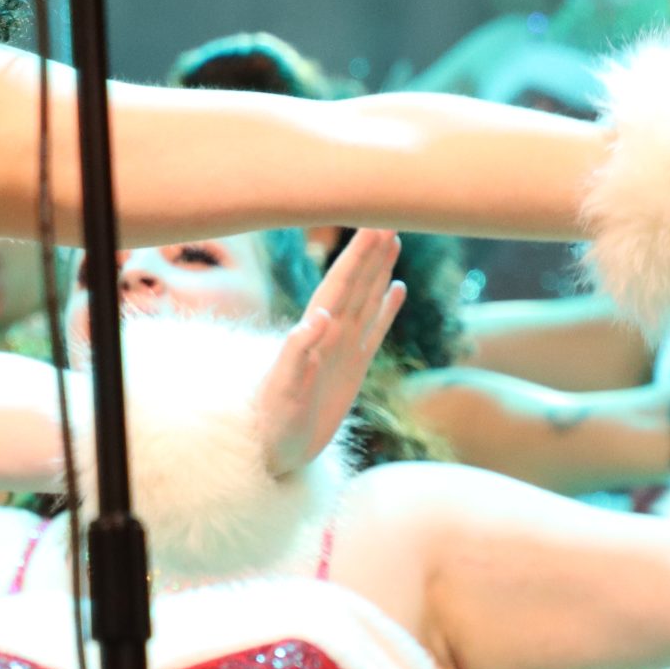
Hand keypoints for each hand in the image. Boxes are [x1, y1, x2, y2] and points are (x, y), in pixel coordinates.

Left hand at [257, 229, 406, 476]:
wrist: (273, 452)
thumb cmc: (271, 424)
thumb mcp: (281, 391)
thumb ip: (297, 354)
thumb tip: (318, 318)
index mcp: (313, 335)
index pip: (338, 286)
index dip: (354, 257)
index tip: (371, 225)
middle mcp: (328, 335)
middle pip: (353, 284)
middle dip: (368, 252)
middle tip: (389, 215)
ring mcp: (341, 350)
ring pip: (365, 300)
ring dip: (378, 270)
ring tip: (393, 239)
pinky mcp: (352, 369)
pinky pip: (374, 331)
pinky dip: (386, 309)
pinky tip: (398, 289)